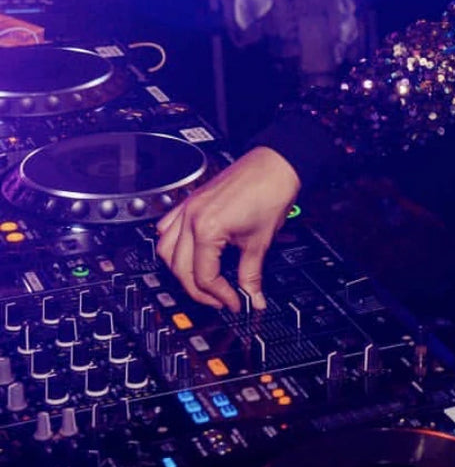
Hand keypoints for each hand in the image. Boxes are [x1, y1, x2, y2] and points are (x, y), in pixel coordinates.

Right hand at [155, 147, 299, 311]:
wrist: (277, 164)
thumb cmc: (271, 191)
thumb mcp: (261, 241)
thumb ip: (252, 274)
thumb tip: (251, 297)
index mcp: (207, 228)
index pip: (204, 276)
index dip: (221, 295)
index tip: (234, 302)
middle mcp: (191, 217)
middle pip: (180, 268)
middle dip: (199, 290)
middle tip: (220, 298)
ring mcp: (188, 207)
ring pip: (166, 249)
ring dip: (180, 269)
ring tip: (201, 281)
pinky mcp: (191, 200)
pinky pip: (168, 227)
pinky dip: (173, 244)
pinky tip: (188, 252)